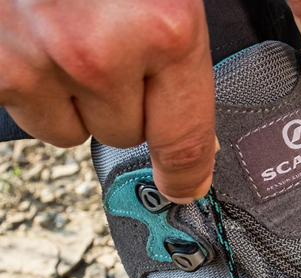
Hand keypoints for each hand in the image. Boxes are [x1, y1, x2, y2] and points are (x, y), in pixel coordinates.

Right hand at [0, 0, 216, 202]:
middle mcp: (99, 54)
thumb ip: (201, 38)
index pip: (187, 142)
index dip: (187, 173)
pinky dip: (27, 81)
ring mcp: (36, 60)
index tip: (186, 187)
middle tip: (108, 45)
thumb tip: (240, 94)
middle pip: (124, 136)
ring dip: (69, 98)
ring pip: (66, 130)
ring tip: (64, 34)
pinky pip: (20, 108)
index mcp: (165, 29)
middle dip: (121, 102)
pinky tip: (32, 34)